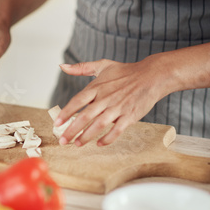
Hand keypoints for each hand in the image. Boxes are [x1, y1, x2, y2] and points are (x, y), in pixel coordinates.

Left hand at [54, 57, 168, 146]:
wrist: (152, 76)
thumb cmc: (125, 72)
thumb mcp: (102, 65)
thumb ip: (81, 68)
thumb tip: (62, 66)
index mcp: (97, 87)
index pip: (77, 101)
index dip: (66, 112)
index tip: (57, 122)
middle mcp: (106, 98)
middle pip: (85, 116)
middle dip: (72, 129)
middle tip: (63, 140)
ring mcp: (118, 108)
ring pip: (99, 125)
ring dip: (86, 136)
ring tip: (77, 144)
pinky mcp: (130, 116)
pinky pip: (117, 130)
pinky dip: (108, 138)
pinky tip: (99, 144)